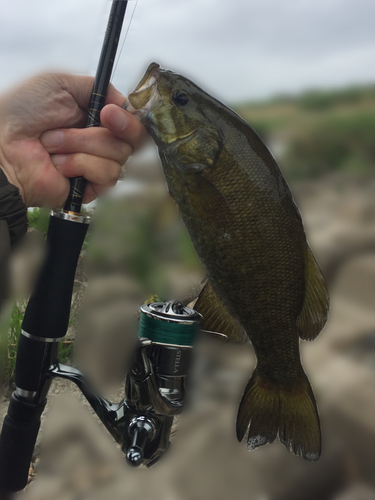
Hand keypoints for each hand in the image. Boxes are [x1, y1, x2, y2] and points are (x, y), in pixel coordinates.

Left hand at [0, 73, 146, 207]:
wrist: (1, 144)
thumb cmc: (21, 112)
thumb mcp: (60, 83)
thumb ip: (97, 87)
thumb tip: (124, 102)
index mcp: (96, 117)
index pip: (133, 120)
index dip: (129, 118)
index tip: (108, 113)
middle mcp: (100, 141)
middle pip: (134, 140)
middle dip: (110, 130)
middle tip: (93, 122)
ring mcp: (96, 165)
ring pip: (118, 157)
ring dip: (82, 145)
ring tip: (53, 144)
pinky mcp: (91, 187)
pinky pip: (107, 176)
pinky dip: (80, 165)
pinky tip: (59, 164)